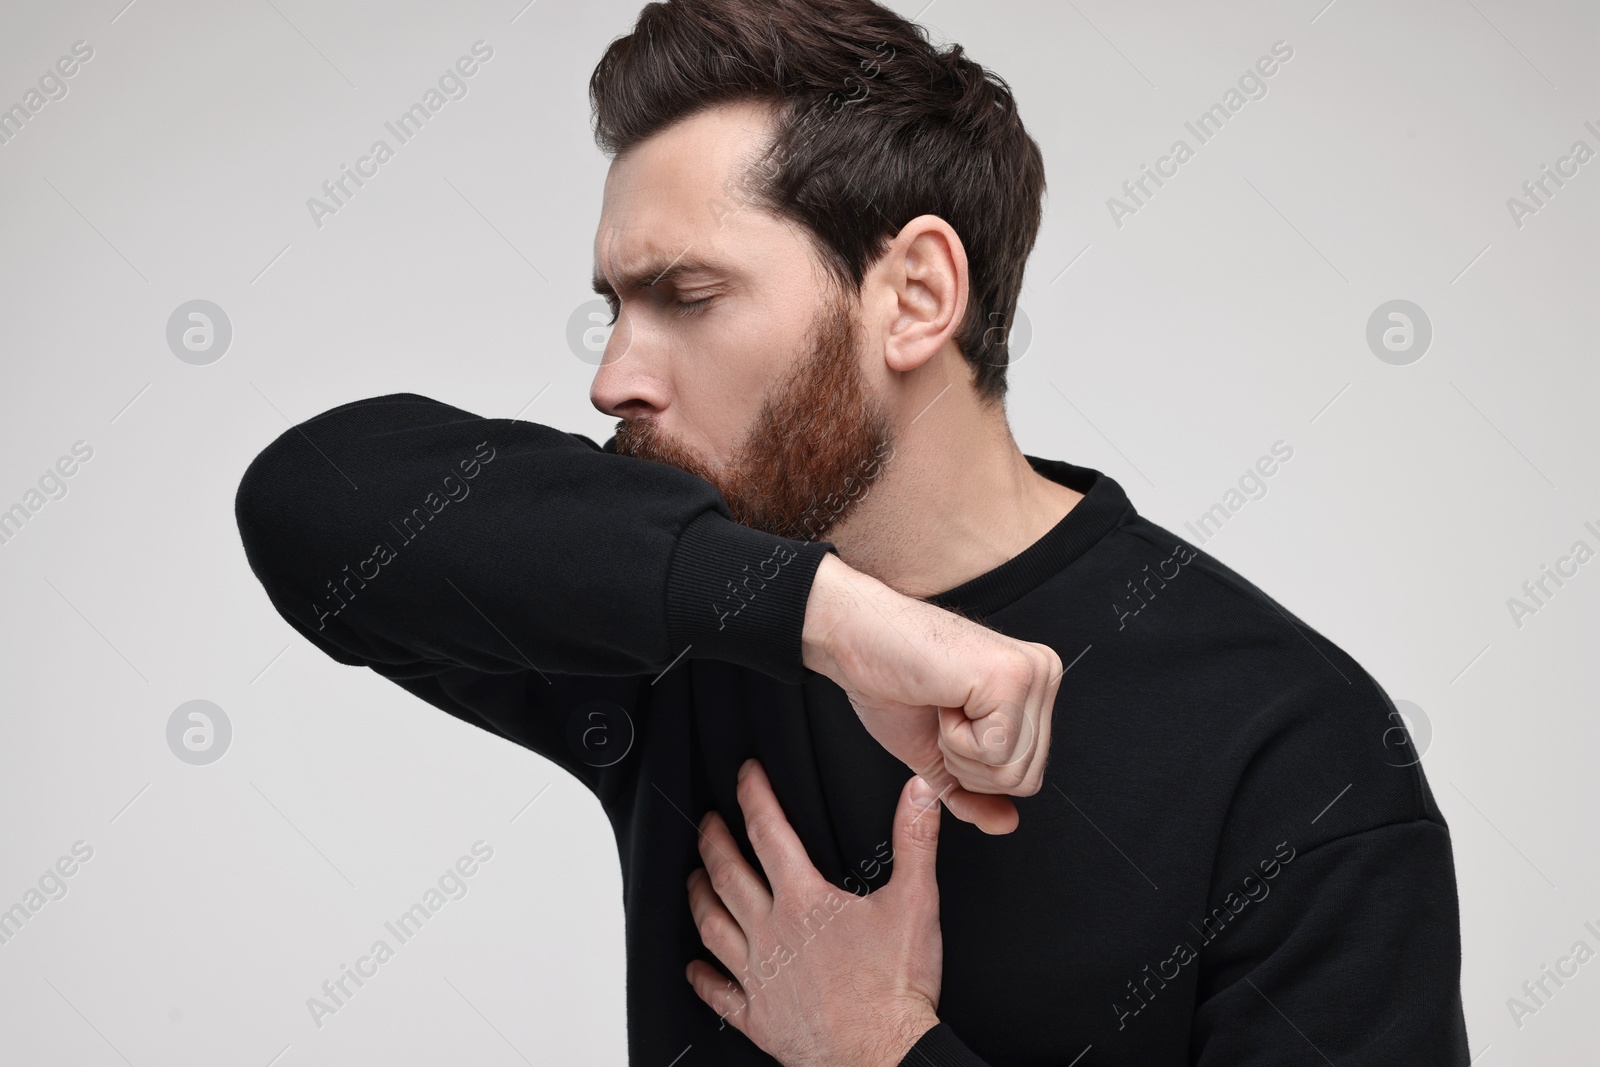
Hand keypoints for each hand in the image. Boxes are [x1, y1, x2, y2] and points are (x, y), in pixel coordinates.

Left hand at [685, 759, 943, 1066]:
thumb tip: (919, 793)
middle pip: (728, 875)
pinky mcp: (758, 1016)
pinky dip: (703, 978)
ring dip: (699, 898)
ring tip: (692, 879)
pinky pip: (720, 993)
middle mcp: (772, 933)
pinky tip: (695, 969)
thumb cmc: (895, 989)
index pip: (769, 833)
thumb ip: (915, 841)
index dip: (754, 797)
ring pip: (714, 926)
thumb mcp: (915, 903)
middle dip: (714, 841)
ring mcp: (760, 976)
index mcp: (804, 901)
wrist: (882, 1057)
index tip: (745, 775)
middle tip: (708, 820)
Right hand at [802, 553, 1061, 833]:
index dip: (974, 771)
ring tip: (943, 705)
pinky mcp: (1011, 676)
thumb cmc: (890, 683)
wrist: (854, 640)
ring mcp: (1032, 673)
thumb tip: (1007, 824)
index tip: (947, 722)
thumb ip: (974, 793)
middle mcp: (1042, 675)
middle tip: (941, 714)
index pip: (1028, 776)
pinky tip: (943, 697)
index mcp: (1032, 689)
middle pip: (1025, 780)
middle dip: (967, 766)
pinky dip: (954, 738)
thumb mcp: (939, 756)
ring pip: (1012, 772)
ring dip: (959, 752)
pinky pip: (994, 752)